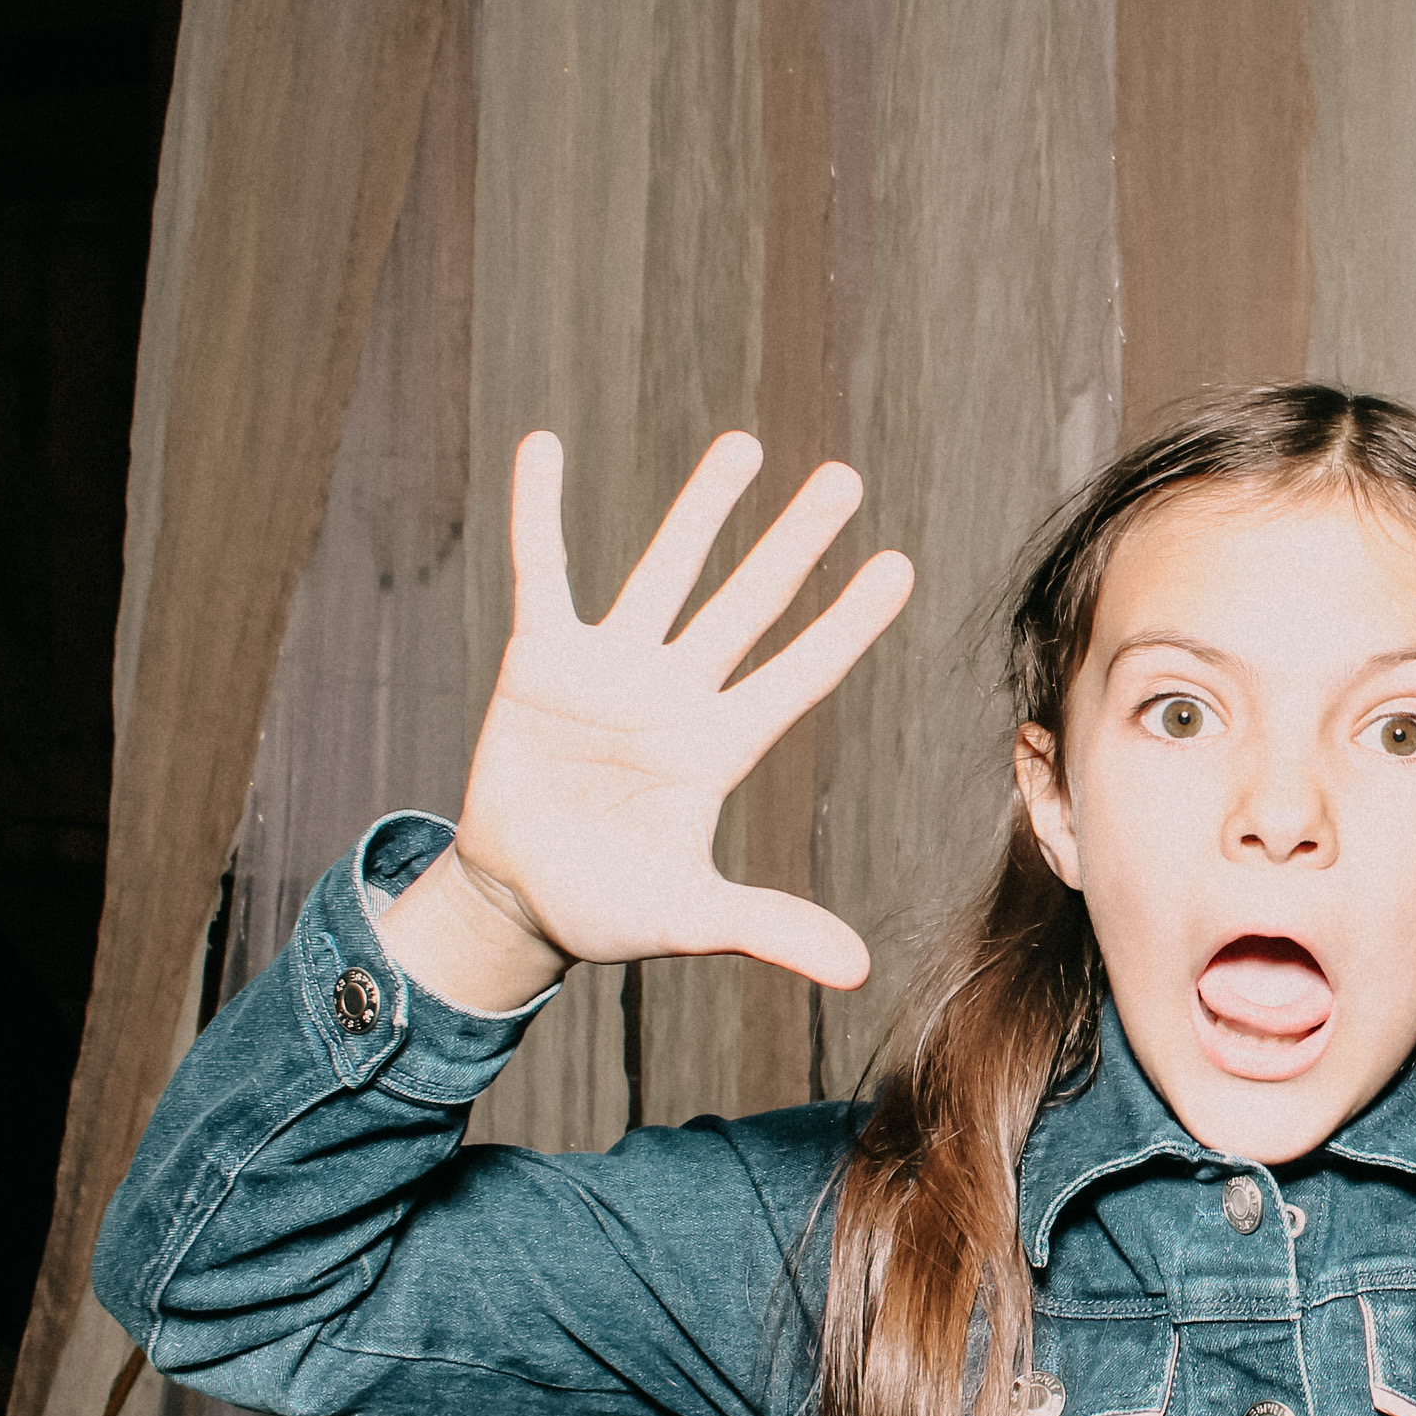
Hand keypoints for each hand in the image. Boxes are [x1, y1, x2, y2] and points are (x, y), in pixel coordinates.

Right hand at [379, 430, 912, 1012]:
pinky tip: (544, 446)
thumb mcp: (689, 917)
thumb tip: (857, 970)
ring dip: (699, 510)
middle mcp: (676, 694)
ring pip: (664, 571)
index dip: (846, 623)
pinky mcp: (538, 661)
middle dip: (792, 543)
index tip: (898, 567)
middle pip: (747, 604)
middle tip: (841, 478)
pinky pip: (540, 572)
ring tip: (744, 445)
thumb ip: (768, 929)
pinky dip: (538, 511)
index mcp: (719, 748)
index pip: (798, 672)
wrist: (517, 903)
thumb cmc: (608, 910)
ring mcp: (610, 670)